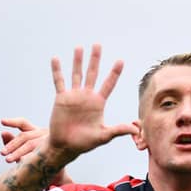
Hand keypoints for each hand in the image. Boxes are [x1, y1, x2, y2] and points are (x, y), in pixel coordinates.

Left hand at [0, 118, 72, 185]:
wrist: (56, 176)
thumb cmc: (37, 161)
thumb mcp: (23, 152)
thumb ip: (12, 143)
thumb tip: (3, 133)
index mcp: (36, 131)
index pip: (23, 123)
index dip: (13, 122)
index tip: (2, 121)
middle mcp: (44, 134)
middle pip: (24, 136)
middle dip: (12, 144)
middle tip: (3, 153)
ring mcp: (50, 142)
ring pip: (30, 144)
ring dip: (18, 152)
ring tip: (8, 159)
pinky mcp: (54, 153)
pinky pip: (38, 155)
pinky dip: (29, 158)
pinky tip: (22, 164)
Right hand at [45, 44, 138, 165]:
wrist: (65, 146)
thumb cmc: (85, 142)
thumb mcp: (103, 136)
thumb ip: (118, 130)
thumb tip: (136, 129)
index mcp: (98, 103)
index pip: (108, 84)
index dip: (114, 73)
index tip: (120, 61)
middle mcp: (87, 96)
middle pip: (92, 74)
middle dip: (95, 59)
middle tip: (97, 45)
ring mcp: (74, 96)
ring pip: (76, 74)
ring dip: (77, 61)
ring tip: (79, 47)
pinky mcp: (61, 98)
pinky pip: (59, 82)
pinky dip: (57, 71)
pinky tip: (55, 59)